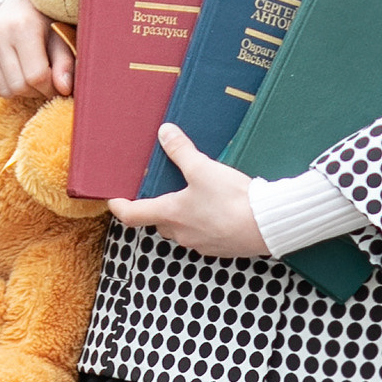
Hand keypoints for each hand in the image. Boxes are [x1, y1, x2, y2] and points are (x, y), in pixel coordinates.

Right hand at [0, 0, 74, 100]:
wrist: (19, 4)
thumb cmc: (45, 22)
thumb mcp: (60, 39)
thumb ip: (65, 64)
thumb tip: (65, 89)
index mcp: (23, 26)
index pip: (36, 76)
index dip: (50, 88)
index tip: (56, 85)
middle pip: (18, 86)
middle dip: (35, 91)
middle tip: (44, 81)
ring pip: (4, 90)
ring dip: (21, 91)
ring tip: (29, 75)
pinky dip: (5, 87)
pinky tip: (14, 72)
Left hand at [103, 127, 267, 257]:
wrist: (266, 225)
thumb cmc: (231, 200)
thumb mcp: (203, 169)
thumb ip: (181, 151)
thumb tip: (165, 133)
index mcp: (170, 214)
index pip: (133, 215)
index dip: (120, 207)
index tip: (114, 201)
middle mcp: (181, 233)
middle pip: (159, 221)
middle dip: (157, 207)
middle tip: (161, 190)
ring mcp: (200, 244)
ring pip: (182, 229)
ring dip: (183, 215)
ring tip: (194, 196)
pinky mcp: (219, 248)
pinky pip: (202, 235)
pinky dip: (203, 223)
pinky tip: (218, 210)